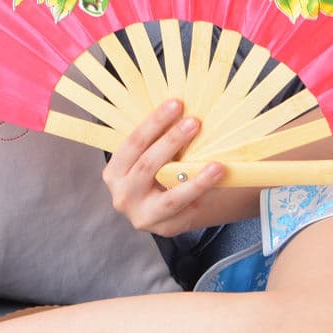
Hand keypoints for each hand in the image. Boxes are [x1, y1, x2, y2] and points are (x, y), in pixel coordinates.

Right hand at [100, 100, 229, 236]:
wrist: (160, 208)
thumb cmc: (156, 172)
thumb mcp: (148, 156)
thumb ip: (157, 138)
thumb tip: (184, 109)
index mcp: (114, 172)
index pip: (133, 143)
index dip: (154, 122)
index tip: (176, 104)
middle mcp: (123, 196)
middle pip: (148, 166)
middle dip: (172, 141)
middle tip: (195, 123)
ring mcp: (143, 216)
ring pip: (170, 198)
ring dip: (196, 181)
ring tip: (217, 166)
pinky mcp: (166, 228)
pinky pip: (187, 210)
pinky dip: (203, 196)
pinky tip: (218, 183)